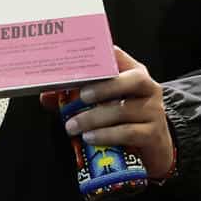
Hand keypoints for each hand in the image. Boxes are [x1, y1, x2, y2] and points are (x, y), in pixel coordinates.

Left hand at [48, 47, 175, 178]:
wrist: (155, 145)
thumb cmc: (125, 117)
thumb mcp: (106, 102)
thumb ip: (76, 96)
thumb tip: (45, 96)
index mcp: (134, 73)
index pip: (120, 57)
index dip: (103, 55)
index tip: (81, 59)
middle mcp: (148, 88)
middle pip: (132, 80)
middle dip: (103, 88)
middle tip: (80, 97)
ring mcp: (153, 111)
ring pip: (123, 110)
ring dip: (93, 118)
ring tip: (72, 126)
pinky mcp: (152, 134)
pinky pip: (128, 132)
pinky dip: (106, 135)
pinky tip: (89, 138)